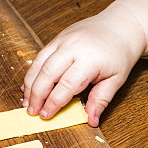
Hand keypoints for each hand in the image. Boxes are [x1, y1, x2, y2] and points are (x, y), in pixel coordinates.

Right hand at [22, 0, 147, 125]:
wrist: (120, 26)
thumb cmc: (119, 53)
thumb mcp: (116, 80)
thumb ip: (101, 100)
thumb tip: (92, 121)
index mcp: (89, 59)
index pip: (66, 85)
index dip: (53, 102)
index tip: (46, 115)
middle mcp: (73, 48)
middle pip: (47, 73)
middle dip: (37, 95)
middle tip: (32, 112)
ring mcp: (63, 40)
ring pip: (39, 63)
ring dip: (30, 84)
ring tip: (27, 101)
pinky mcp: (57, 38)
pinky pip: (40, 56)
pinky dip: (33, 72)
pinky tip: (29, 85)